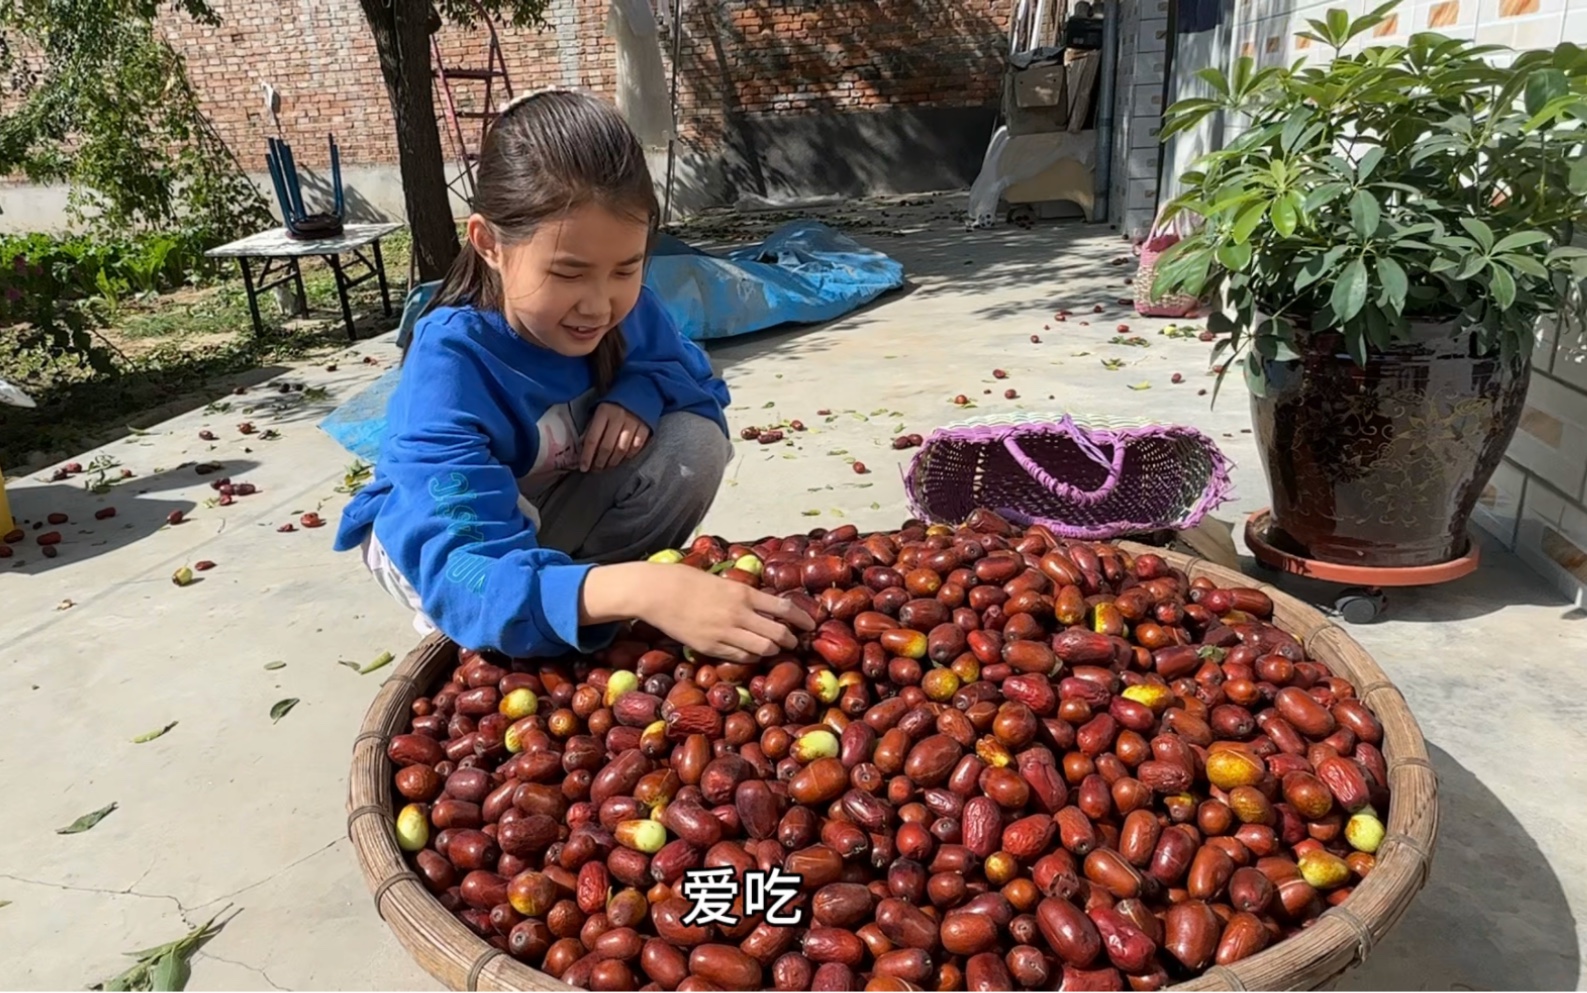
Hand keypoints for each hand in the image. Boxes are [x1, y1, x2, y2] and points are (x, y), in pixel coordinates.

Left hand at [581, 402, 649, 471]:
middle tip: (595, 470)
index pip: (592, 439)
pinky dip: (628, 456)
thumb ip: (592, 428)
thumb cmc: (613, 405)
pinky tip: (622, 459)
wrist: (639, 391)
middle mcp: (618, 417)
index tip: (583, 467)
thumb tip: (584, 450)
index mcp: (603, 412)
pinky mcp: (645, 428)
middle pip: (607, 447)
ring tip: (607, 466)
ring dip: (612, 462)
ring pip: (621, 450)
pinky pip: (635, 448)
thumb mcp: (598, 411)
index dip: (587, 456)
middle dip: (599, 462)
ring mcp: (633, 423)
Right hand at [641, 566, 815, 662]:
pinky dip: (752, 656)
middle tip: (795, 642)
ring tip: (774, 649)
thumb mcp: (724, 582)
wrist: (659, 592)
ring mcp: (724, 632)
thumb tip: (767, 606)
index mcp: (743, 593)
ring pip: (763, 649)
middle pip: (778, 634)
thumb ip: (746, 595)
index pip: (784, 609)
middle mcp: (738, 614)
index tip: (811, 624)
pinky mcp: (711, 647)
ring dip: (772, 650)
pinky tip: (752, 652)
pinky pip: (741, 657)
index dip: (802, 619)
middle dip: (791, 640)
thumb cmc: (690, 582)